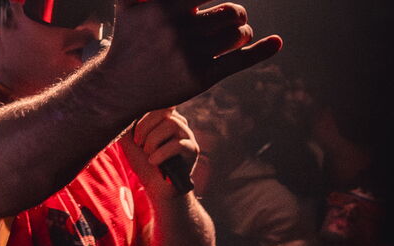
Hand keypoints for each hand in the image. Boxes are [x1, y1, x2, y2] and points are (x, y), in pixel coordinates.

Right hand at [101, 0, 281, 111]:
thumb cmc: (129, 40)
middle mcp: (180, 30)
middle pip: (232, 11)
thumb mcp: (128, 4)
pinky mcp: (200, 78)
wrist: (119, 87)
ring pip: (239, 34)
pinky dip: (262, 50)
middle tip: (227, 20)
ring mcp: (191, 55)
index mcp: (166, 7)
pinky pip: (239, 60)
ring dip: (240, 32)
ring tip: (229, 37)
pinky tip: (276, 42)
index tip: (221, 2)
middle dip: (234, 14)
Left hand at [120, 107, 197, 196]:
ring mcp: (187, 135)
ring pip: (171, 124)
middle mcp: (179, 122)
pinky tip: (153, 162)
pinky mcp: (192, 150)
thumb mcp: (130, 142)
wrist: (156, 188)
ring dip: (153, 141)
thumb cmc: (144, 163)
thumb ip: (126, 125)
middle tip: (138, 144)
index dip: (142, 116)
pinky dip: (161, 153)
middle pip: (163, 111)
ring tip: (148, 155)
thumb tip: (121, 111)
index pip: (156, 103)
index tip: (133, 133)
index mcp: (164, 117)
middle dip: (144, 128)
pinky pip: (178, 144)